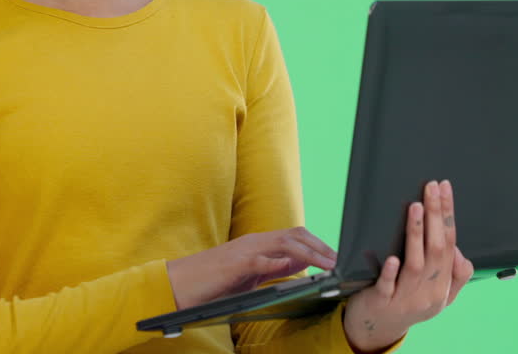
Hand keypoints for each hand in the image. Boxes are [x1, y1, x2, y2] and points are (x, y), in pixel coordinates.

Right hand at [165, 227, 337, 309]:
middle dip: (319, 246)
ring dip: (309, 253)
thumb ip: (271, 267)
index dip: (317, 244)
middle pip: (294, 234)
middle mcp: (253, 242)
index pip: (294, 235)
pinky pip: (259, 261)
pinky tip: (291, 267)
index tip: (334, 257)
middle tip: (337, 261)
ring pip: (283, 243)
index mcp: (257, 244)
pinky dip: (277, 262)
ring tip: (326, 264)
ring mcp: (243, 251)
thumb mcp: (247, 274)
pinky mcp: (234, 265)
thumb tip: (298, 265)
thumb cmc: (211, 281)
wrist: (179, 283)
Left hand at [342, 179, 474, 351]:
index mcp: (443, 284)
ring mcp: (407, 297)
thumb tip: (459, 249)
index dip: (448, 215)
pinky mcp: (383, 301)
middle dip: (436, 215)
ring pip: (416, 264)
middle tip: (431, 188)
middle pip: (437, 249)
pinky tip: (393, 258)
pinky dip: (392, 272)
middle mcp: (429, 291)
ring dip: (416, 234)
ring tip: (415, 207)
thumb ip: (455, 274)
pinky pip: (389, 286)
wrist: (380, 329)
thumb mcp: (441, 294)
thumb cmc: (410, 303)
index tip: (445, 189)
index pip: (450, 243)